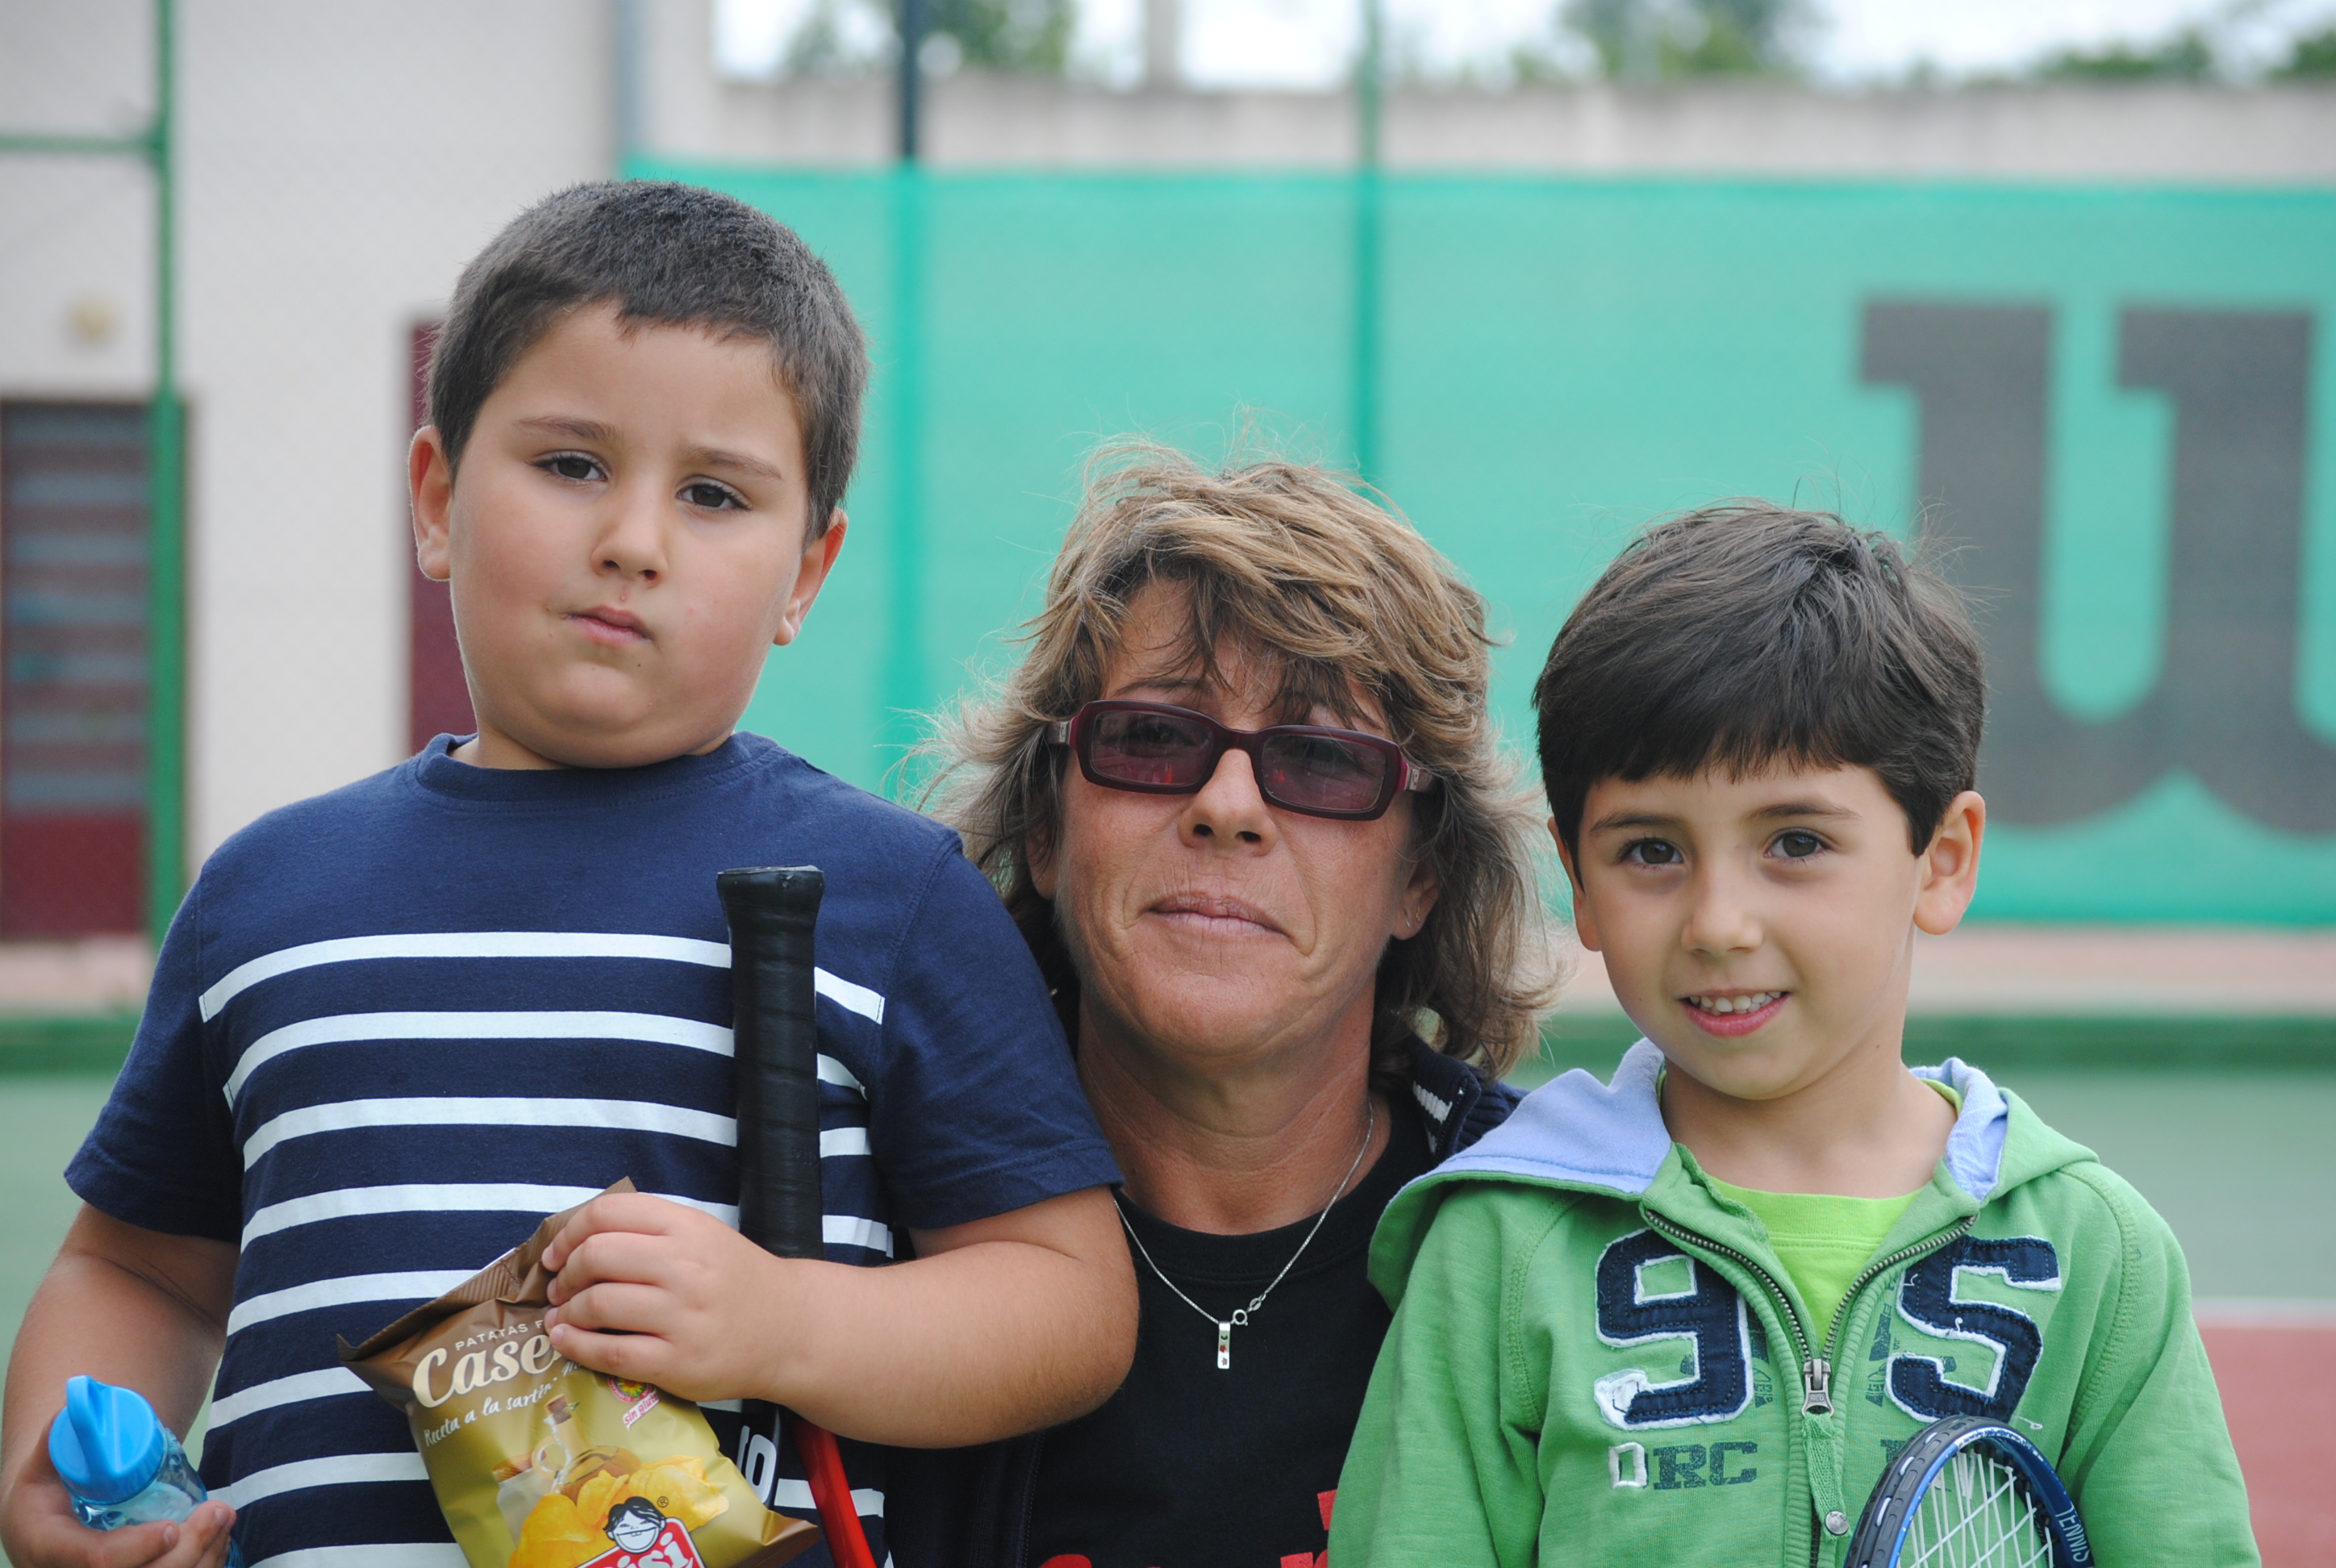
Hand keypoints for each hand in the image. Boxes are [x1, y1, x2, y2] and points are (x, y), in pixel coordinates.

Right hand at [0, 1456, 235, 1567]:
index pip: (95, 1561)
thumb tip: (84, 1400)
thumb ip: (65, 1434)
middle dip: (187, 1550)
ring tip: (225, 1517)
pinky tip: (219, 1538)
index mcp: (48, 1547)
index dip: (136, 1549)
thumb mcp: (46, 1461)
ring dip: (204, 1557)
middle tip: (220, 1511)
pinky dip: (204, 1566)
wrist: (46, 1523)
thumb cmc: (50, 1488)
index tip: (171, 1527)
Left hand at [541, 1192, 817, 1404]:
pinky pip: (609, 1352)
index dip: (569, 1232)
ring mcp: (682, 1316)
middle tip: (560, 1288)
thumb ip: (648, 1231)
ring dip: (566, 1311)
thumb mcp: (702, 1236)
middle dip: (565, 1274)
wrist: (789, 1328)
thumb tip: (573, 1243)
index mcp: (688, 1227)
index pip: (609, 1213)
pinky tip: (567, 1340)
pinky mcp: (677, 1362)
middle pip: (596, 1257)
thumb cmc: (735, 1280)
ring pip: (597, 1304)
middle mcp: (686, 1267)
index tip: (557, 1253)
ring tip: (563, 1316)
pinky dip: (576, 1345)